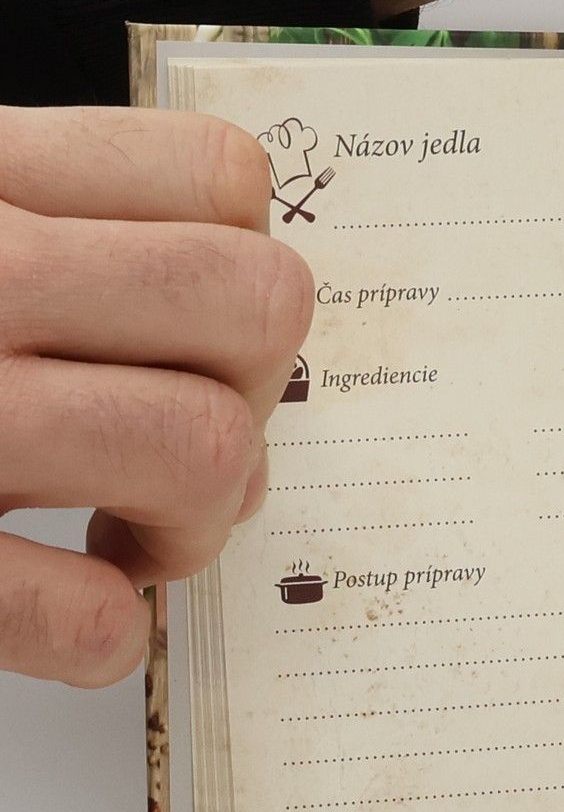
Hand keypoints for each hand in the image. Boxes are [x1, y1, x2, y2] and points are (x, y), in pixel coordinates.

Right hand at [0, 106, 311, 684]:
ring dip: (195, 521)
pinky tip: (57, 605)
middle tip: (190, 443)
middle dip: (253, 394)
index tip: (197, 329)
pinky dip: (97, 635)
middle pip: (257, 306)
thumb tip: (250, 307)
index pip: (221, 177)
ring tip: (129, 532)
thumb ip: (73, 230)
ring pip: (205, 448)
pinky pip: (84, 617)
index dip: (242, 266)